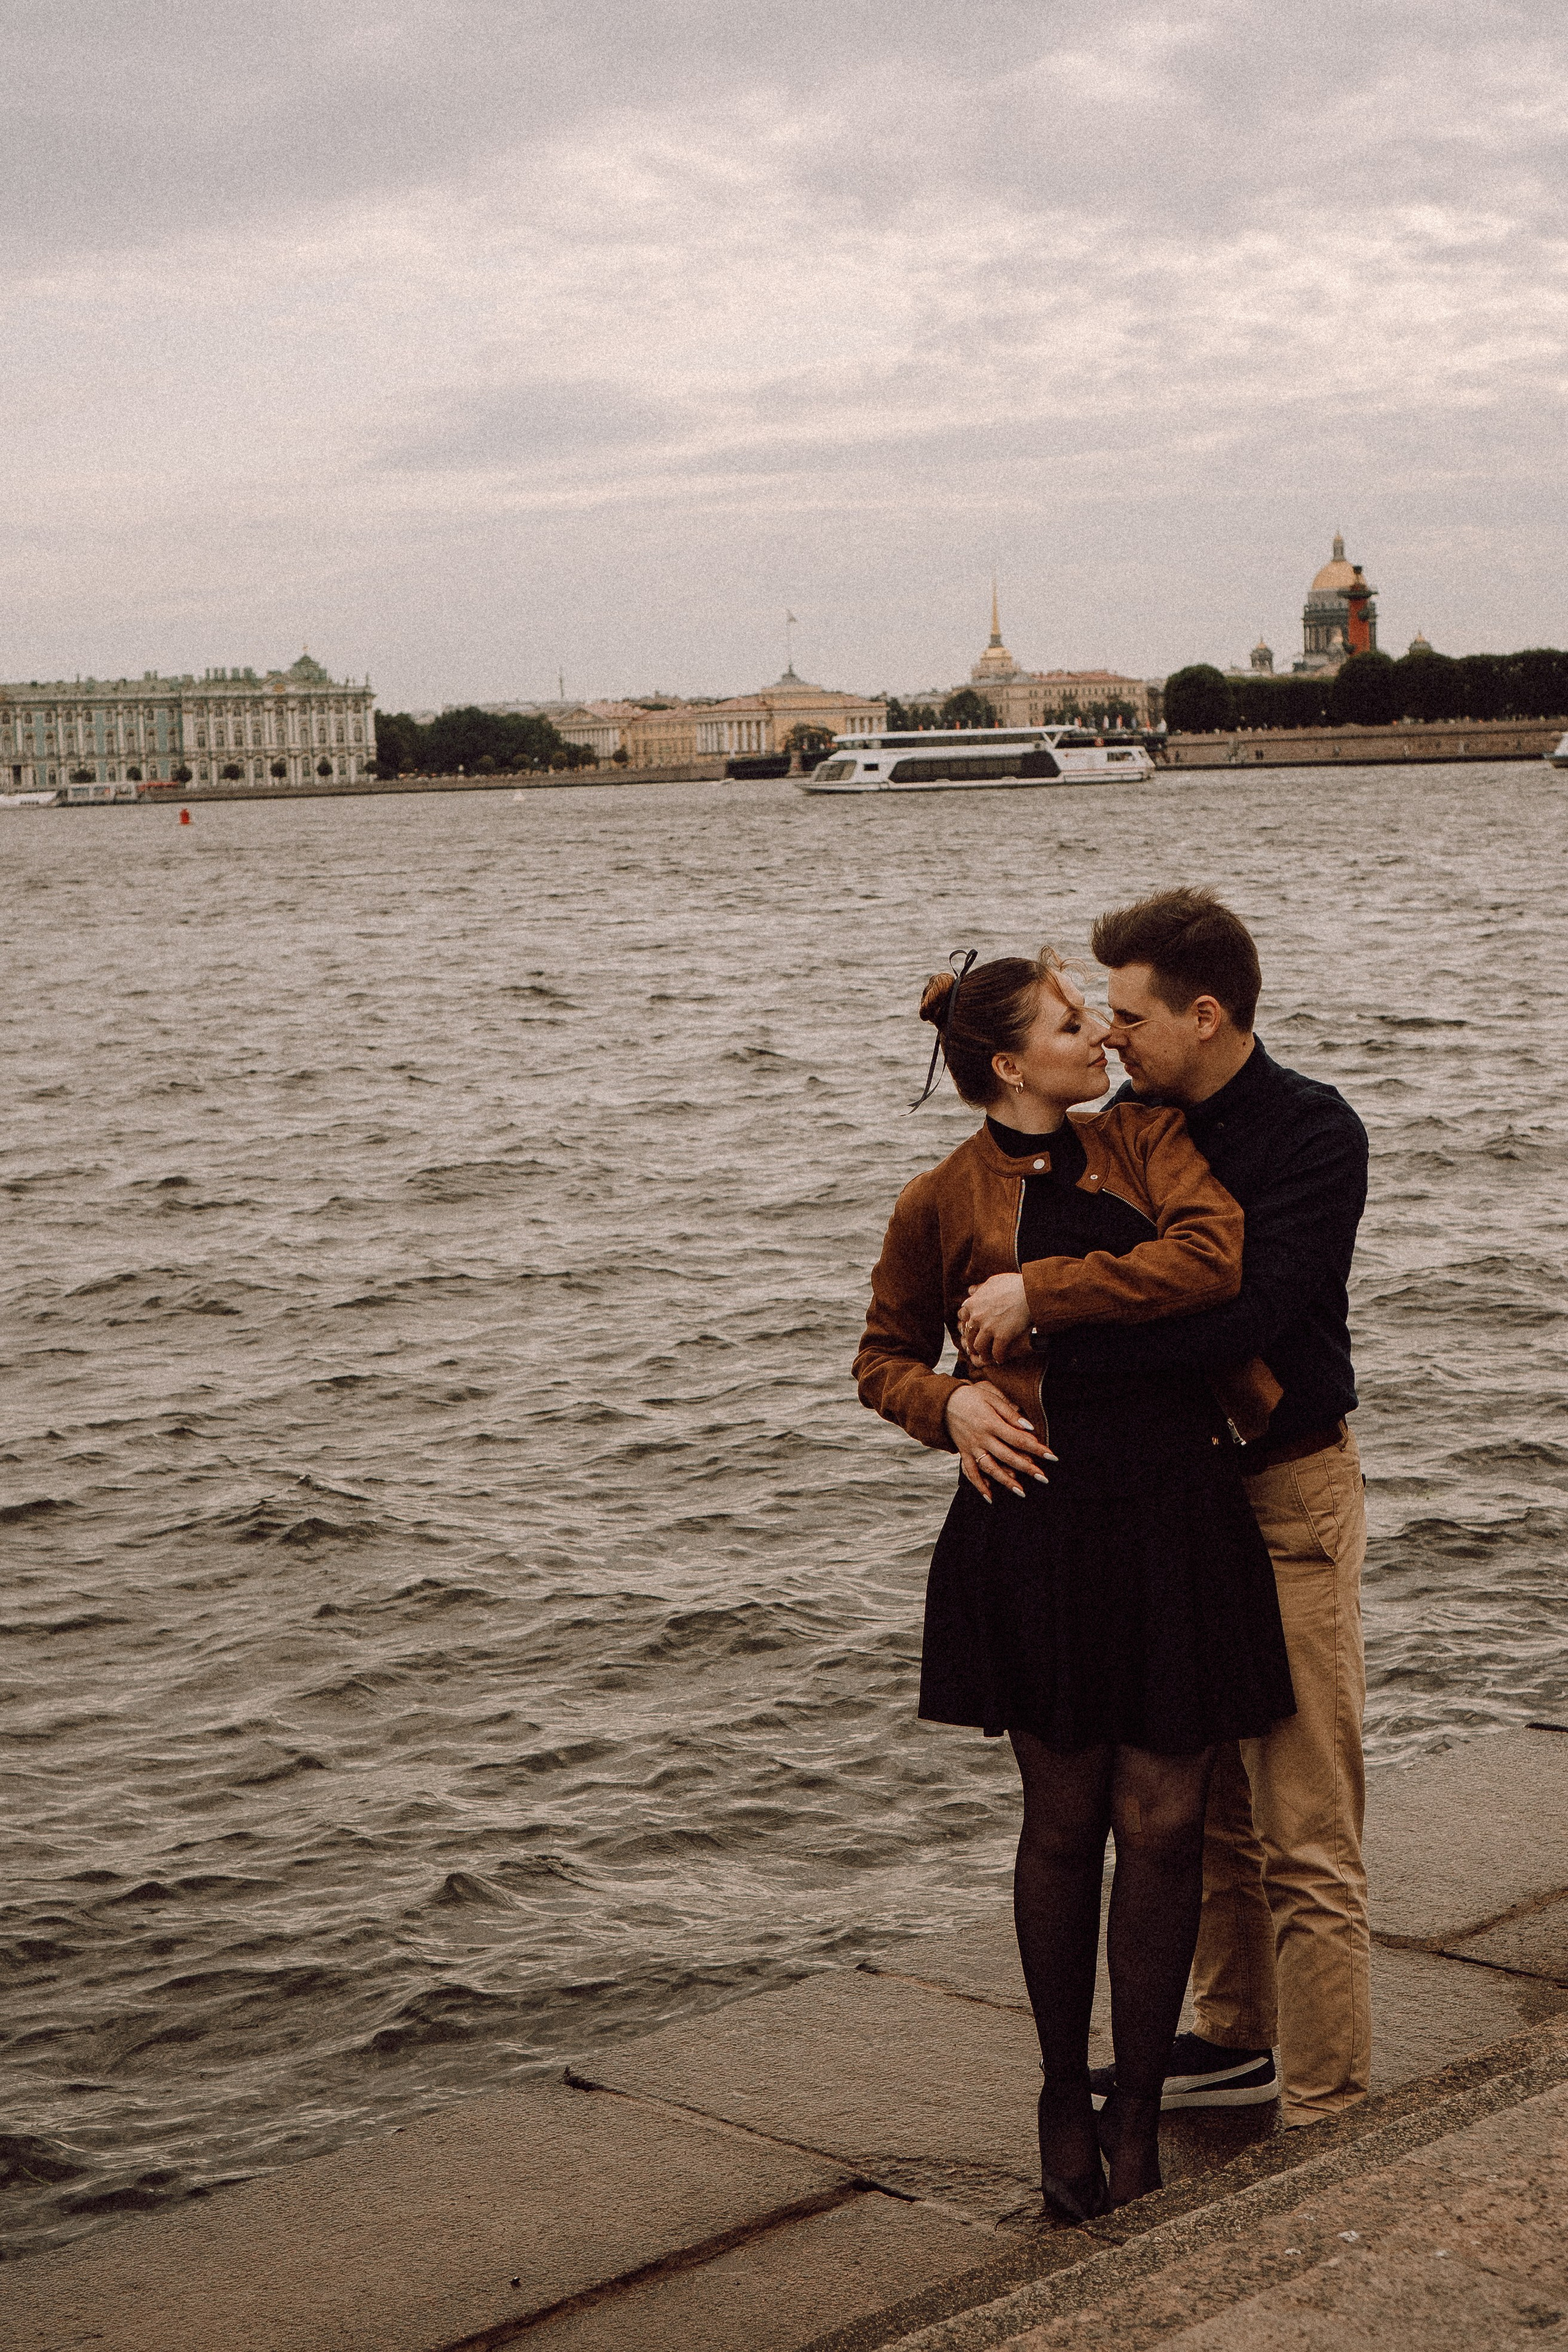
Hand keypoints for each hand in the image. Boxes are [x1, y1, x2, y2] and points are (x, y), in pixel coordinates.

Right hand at [944, 1382, 1055, 1502]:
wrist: (944, 1402)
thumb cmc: (972, 1397)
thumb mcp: (992, 1398)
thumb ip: (1010, 1414)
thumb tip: (1029, 1427)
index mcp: (991, 1423)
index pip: (1018, 1438)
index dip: (1036, 1448)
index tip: (1051, 1456)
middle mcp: (982, 1438)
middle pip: (1007, 1456)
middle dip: (1027, 1468)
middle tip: (1044, 1478)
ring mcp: (972, 1448)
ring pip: (990, 1468)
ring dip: (1006, 1481)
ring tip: (1021, 1492)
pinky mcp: (964, 1453)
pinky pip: (970, 1472)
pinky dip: (979, 1486)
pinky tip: (990, 1497)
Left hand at [957, 1273, 1031, 1366]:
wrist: (1030, 1292)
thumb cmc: (1014, 1285)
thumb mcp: (992, 1282)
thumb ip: (980, 1289)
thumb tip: (970, 1291)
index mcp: (972, 1304)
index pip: (963, 1319)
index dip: (969, 1325)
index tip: (975, 1330)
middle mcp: (977, 1317)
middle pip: (969, 1335)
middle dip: (973, 1342)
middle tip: (979, 1347)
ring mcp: (988, 1328)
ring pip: (979, 1347)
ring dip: (983, 1353)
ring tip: (988, 1356)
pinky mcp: (1002, 1337)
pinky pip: (996, 1353)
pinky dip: (998, 1357)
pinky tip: (1001, 1359)